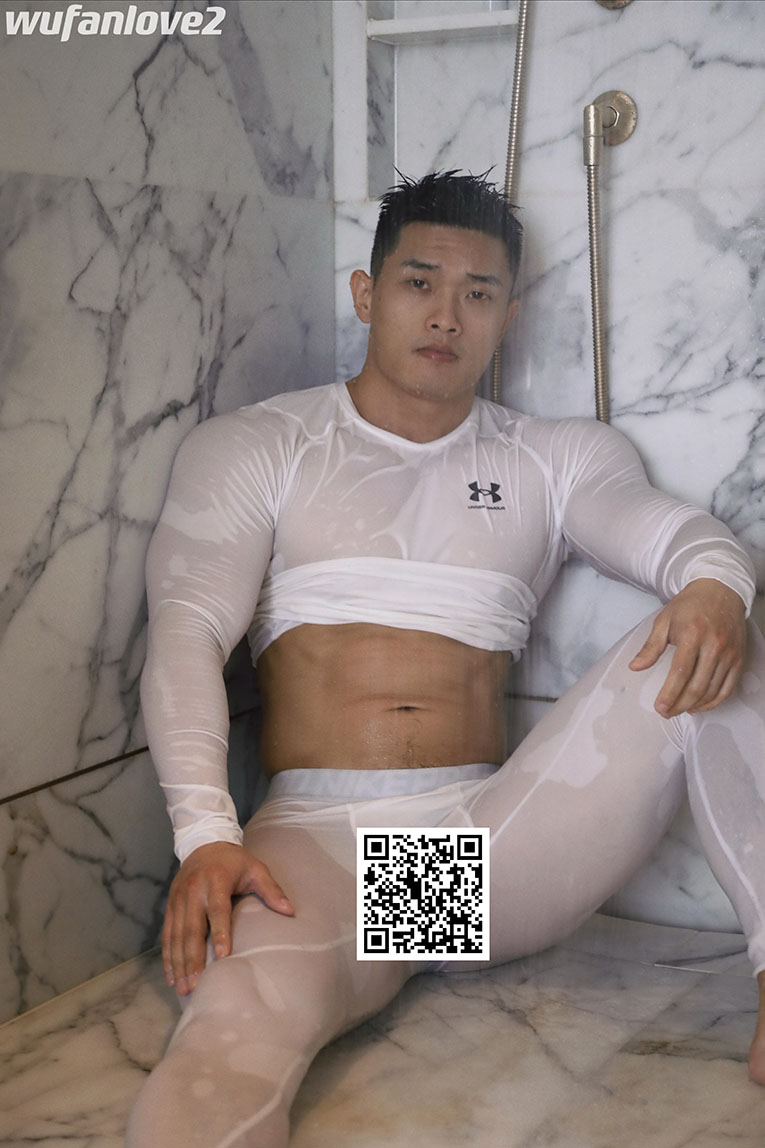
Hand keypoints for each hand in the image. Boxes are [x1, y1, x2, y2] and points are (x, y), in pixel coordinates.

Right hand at [162, 841, 293, 995]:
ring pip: (176, 935)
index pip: (217, 910)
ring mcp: (179, 899)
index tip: (223, 956)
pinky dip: (168, 956)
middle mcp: (194, 891)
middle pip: (191, 929)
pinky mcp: (170, 906)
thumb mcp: (256, 868)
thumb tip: (291, 911)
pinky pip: (167, 934)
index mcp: (216, 881)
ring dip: (179, 963)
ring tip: (183, 987)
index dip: (221, 933)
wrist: (204, 843)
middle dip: (192, 958)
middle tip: (196, 984)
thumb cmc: (234, 861)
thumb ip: (271, 889)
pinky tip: (172, 975)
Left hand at [628, 578, 746, 717]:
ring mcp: (729, 653)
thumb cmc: (689, 605)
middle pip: (697, 685)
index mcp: (692, 634)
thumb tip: (635, 667)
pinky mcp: (738, 658)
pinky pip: (728, 688)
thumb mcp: (664, 621)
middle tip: (666, 712)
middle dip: (679, 704)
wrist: (721, 590)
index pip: (680, 672)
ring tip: (679, 710)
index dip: (670, 693)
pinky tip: (700, 705)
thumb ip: (651, 646)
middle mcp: (714, 645)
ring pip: (712, 690)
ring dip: (695, 705)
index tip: (660, 707)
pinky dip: (714, 701)